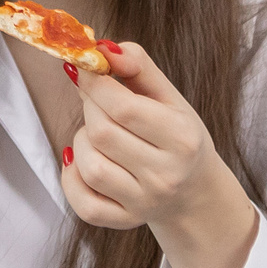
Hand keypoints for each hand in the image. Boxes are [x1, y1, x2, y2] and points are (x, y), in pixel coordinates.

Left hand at [59, 41, 252, 259]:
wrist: (194, 193)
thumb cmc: (177, 137)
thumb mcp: (170, 98)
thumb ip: (139, 66)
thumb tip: (102, 47)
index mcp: (181, 137)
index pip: (123, 107)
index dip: (95, 84)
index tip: (84, 69)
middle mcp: (165, 174)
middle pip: (102, 133)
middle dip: (90, 109)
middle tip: (97, 101)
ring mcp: (144, 201)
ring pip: (89, 166)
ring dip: (82, 142)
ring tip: (98, 135)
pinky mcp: (124, 220)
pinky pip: (83, 203)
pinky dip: (72, 178)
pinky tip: (83, 162)